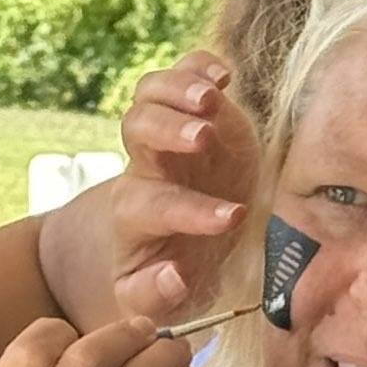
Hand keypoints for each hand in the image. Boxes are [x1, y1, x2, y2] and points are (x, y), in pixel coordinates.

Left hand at [112, 50, 259, 319]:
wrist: (182, 242)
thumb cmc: (171, 274)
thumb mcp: (156, 301)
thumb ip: (157, 293)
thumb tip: (175, 275)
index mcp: (137, 214)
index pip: (150, 204)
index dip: (187, 211)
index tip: (230, 220)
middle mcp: (147, 165)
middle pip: (137, 130)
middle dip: (167, 129)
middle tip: (202, 138)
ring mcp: (167, 132)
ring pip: (150, 95)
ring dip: (178, 89)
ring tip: (212, 96)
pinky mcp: (192, 110)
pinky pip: (182, 74)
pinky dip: (198, 65)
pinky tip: (225, 75)